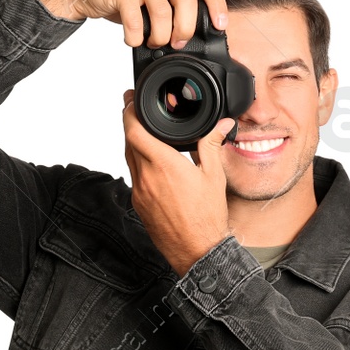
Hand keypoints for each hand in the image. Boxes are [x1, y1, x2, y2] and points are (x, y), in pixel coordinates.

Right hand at [34, 0, 227, 47]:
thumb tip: (196, 38)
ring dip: (159, 36)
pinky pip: (136, 20)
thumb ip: (176, 8)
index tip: (220, 26)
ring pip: (162, 13)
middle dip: (185, 29)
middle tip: (177, 43)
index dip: (218, 5)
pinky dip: (136, 37)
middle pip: (187, 0)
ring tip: (151, 42)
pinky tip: (132, 39)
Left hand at [122, 93, 232, 275]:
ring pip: (129, 158)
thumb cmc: (207, 217)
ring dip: (134, 143)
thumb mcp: (213, 176)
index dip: (128, 111)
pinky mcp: (138, 203)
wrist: (197, 250)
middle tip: (136, 110)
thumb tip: (221, 124)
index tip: (130, 99)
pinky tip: (153, 164)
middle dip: (131, 123)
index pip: (134, 129)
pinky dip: (139, 163)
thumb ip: (212, 145)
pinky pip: (134, 176)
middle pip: (128, 141)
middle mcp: (145, 177)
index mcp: (163, 165)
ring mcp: (139, 191)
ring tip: (146, 134)